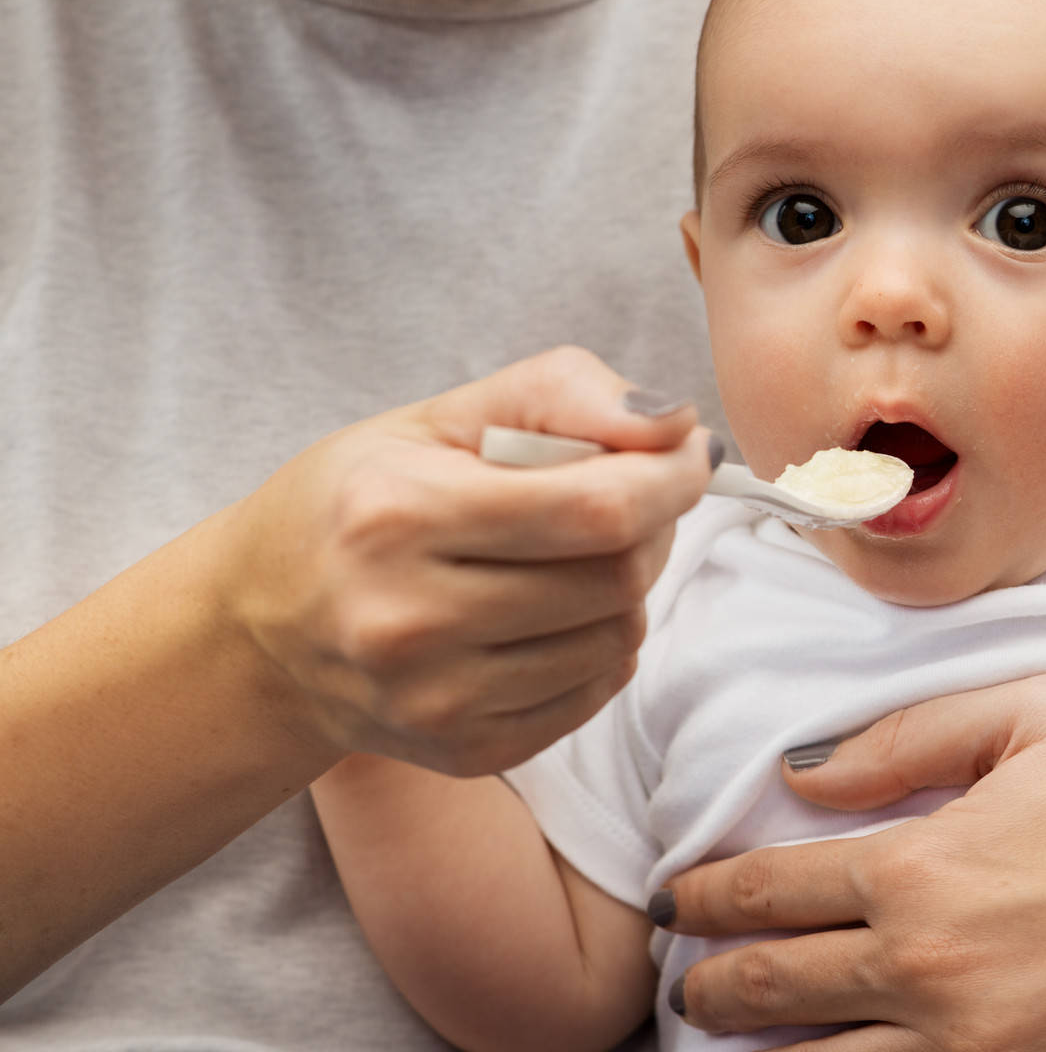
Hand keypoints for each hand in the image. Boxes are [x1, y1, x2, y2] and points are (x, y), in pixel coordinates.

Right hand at [212, 345, 713, 775]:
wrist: (258, 632)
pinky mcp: (465, 750)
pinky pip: (596, 691)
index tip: (687, 453)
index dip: (671, 477)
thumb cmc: (358, 501)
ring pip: (618, 637)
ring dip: (627, 587)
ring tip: (574, 555)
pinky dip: (601, 644)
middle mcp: (410, 619)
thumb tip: (676, 426)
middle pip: (617, 577)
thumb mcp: (441, 417)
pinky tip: (551, 614)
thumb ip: (562, 395)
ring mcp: (436, 700)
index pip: (599, 508)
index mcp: (399, 514)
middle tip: (626, 499)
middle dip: (652, 527)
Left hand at [652, 675, 1045, 1051]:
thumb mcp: (1039, 718)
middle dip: (708, 987)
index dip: (706, 897)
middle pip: (770, 994)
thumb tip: (804, 774)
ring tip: (733, 1044)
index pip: (769, 892)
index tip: (680, 900)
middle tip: (686, 980)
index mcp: (921, 868)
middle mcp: (926, 973)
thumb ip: (909, 737)